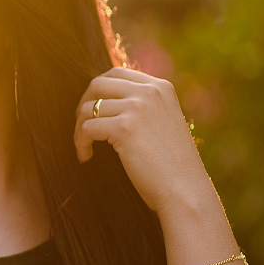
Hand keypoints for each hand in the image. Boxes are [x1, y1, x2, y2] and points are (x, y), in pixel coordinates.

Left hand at [73, 66, 213, 216]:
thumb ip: (141, 106)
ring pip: (88, 108)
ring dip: (79, 129)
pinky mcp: (124, 128)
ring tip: (85, 147)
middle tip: (82, 127)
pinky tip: (86, 157)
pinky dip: (80, 143)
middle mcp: (150, 92)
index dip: (97, 92)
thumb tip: (104, 101)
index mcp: (161, 87)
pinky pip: (86, 128)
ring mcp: (137, 107)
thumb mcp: (162, 123)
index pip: (116, 73)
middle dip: (83, 105)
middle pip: (97, 84)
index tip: (93, 113)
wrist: (184, 190)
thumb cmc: (170, 164)